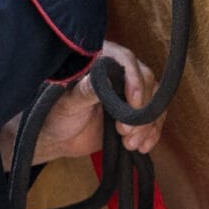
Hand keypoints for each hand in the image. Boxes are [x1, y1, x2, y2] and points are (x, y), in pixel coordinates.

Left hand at [0, 40, 164, 169]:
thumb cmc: (54, 114)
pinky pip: (154, 119)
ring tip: (130, 144)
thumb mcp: (67, 102)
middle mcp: (120, 73)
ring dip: (148, 125)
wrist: (56, 137)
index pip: (127, 61)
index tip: (133, 103)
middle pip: (147, 82)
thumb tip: (104, 78)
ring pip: (154, 102)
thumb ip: (85, 90)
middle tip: (125, 130)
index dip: (134, 80)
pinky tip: (143, 147)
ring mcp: (130, 94)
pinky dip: (152, 133)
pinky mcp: (135, 114)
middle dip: (140, 110)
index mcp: (102, 61)